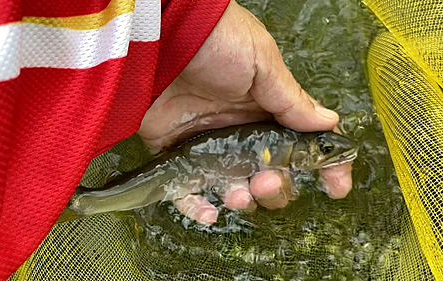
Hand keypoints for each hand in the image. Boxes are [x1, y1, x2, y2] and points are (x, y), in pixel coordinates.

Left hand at [138, 0, 352, 223]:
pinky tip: (209, 213)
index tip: (336, 187)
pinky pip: (186, 188)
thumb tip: (327, 123)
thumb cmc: (216, 39)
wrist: (162, 36)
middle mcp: (239, 130)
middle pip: (267, 173)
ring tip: (238, 195)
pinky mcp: (174, 151)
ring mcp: (207, 143)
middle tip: (267, 181)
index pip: (301, 144)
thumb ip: (292, 99)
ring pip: (232, 185)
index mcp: (265, 108)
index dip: (322, 167)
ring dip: (241, 199)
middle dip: (274, 187)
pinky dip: (197, 206)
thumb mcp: (262, 62)